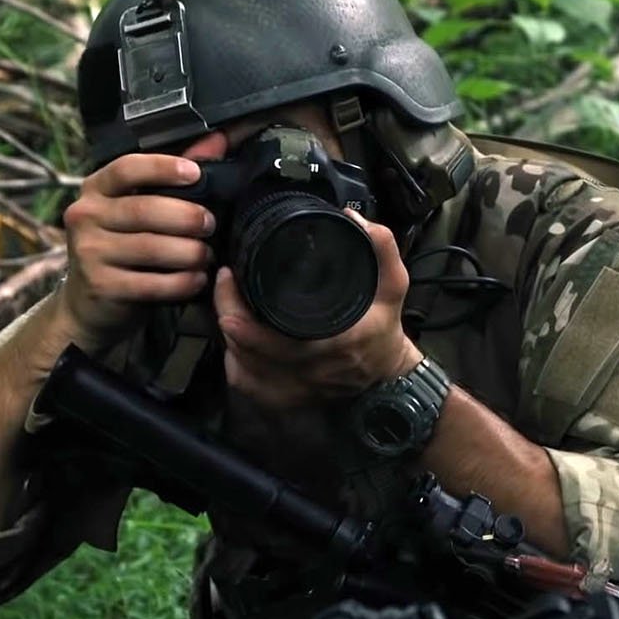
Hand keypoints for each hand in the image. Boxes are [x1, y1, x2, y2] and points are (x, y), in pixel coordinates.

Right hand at [55, 133, 226, 350]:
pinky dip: (181, 282)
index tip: (196, 173)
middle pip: (144, 210)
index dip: (163, 168)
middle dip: (187, 217)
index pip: (127, 168)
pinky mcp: (100, 285)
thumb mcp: (142, 206)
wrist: (90, 301)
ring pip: (151, 247)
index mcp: (96, 188)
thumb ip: (175, 174)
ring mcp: (88, 251)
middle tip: (211, 224)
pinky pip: (150, 282)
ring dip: (189, 252)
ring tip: (206, 255)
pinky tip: (196, 280)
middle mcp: (85, 215)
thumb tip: (218, 140)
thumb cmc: (125, 245)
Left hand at [214, 208, 421, 409]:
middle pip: (244, 347)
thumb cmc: (384, 328)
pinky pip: (245, 382)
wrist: (388, 374)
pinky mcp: (285, 399)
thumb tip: (352, 218)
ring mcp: (293, 389)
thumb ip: (381, 248)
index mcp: (331, 342)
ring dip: (229, 336)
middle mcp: (308, 371)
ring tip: (230, 307)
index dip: (236, 305)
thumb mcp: (393, 285)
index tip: (230, 275)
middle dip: (225, 311)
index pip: (266, 333)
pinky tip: (238, 342)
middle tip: (225, 285)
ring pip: (240, 366)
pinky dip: (236, 361)